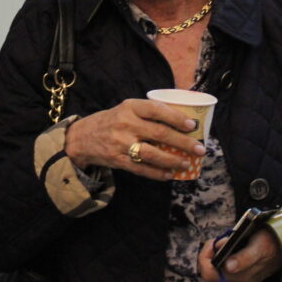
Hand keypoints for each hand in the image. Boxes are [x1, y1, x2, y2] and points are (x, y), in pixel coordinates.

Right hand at [63, 98, 205, 180]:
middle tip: (199, 149)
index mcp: (129, 107)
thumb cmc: (112, 121)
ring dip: (173, 160)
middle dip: (183, 142)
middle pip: (159, 134)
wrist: (82, 138)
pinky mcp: (118, 160)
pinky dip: (158, 173)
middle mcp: (126, 124)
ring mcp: (121, 144)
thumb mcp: (126, 109)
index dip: (176, 118)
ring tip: (186, 163)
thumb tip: (181, 122)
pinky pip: (142, 169)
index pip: (156, 110)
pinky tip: (170, 174)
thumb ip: (147, 113)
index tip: (192, 126)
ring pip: (153, 154)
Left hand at [198, 228, 281, 281]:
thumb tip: (229, 266)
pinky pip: (221, 267)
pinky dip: (222, 255)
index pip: (208, 272)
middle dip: (212, 252)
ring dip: (217, 253)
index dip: (206, 256)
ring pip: (215, 268)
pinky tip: (232, 248)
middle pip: (209, 269)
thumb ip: (243, 258)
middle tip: (221, 239)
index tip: (213, 242)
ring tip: (228, 242)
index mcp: (240, 278)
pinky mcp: (239, 278)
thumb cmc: (269, 243)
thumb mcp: (258, 246)